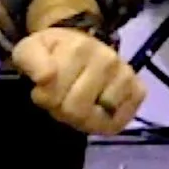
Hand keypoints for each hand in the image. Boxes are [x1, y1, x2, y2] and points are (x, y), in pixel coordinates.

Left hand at [15, 27, 144, 135]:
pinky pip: (118, 122)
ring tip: (79, 101)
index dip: (44, 99)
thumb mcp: (30, 51)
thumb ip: (32, 62)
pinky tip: (97, 108)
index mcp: (79, 48)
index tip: (43, 89)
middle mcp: (107, 59)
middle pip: (77, 111)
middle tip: (62, 97)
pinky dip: (106, 123)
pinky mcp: (138, 90)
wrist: (79, 45)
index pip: (54, 96)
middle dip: (63, 110)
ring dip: (84, 118)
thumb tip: (45, 79)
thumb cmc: (53, 53)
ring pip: (97, 120)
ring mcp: (125, 74)